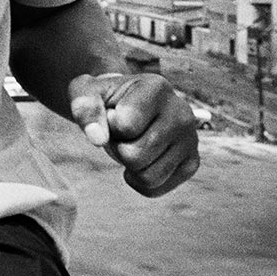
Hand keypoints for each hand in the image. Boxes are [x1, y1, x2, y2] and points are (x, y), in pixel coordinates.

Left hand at [69, 73, 199, 196]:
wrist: (125, 106)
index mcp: (157, 87)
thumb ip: (84, 108)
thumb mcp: (85, 94)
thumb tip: (97, 139)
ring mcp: (191, 138)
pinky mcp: (192, 162)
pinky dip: (138, 180)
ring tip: (132, 143)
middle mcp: (181, 112)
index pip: (125, 125)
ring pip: (147, 176)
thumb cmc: (104, 99)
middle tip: (121, 133)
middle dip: (117, 148)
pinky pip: (155, 188)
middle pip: (134, 156)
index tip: (113, 113)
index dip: (108, 125)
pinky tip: (141, 160)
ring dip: (128, 166)